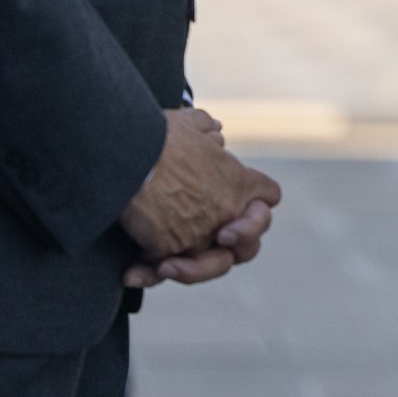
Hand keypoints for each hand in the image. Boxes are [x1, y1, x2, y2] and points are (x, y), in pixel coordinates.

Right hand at [121, 106, 282, 281]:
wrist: (129, 155)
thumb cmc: (158, 135)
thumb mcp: (191, 123)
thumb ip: (207, 130)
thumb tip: (215, 131)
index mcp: (239, 181)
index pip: (268, 196)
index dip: (256, 201)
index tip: (234, 197)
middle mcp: (226, 212)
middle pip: (250, 242)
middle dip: (236, 243)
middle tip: (218, 238)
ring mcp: (200, 234)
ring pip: (214, 265)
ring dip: (195, 269)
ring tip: (169, 266)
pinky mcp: (169, 248)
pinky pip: (165, 271)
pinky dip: (148, 273)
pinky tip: (132, 271)